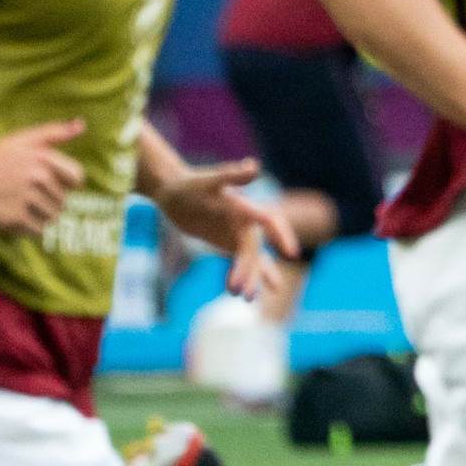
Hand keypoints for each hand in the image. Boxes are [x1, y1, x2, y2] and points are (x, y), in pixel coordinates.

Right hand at [0, 119, 84, 234]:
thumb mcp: (22, 140)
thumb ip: (54, 133)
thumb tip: (82, 124)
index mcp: (42, 157)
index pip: (77, 179)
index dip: (65, 183)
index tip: (47, 182)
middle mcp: (36, 176)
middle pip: (63, 202)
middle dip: (47, 202)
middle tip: (21, 194)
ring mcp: (25, 197)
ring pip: (52, 218)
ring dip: (38, 217)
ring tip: (16, 205)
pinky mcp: (13, 217)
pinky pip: (38, 231)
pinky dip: (27, 228)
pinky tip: (10, 216)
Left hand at [151, 156, 299, 298]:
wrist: (174, 192)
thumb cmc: (190, 185)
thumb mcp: (208, 181)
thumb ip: (231, 175)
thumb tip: (254, 166)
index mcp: (246, 206)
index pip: (270, 220)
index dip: (282, 235)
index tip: (291, 253)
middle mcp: (247, 222)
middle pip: (255, 250)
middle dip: (251, 271)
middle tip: (243, 292)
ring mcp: (239, 234)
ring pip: (251, 260)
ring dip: (251, 279)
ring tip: (247, 300)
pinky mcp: (229, 244)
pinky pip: (242, 263)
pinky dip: (244, 277)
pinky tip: (242, 295)